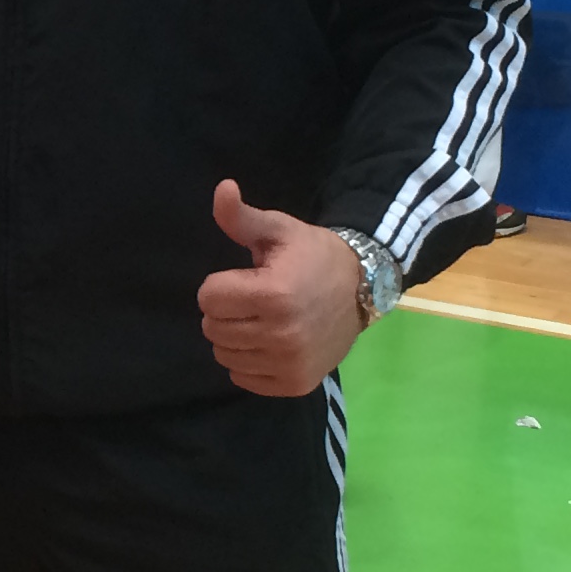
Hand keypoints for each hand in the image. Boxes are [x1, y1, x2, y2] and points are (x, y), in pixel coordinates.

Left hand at [197, 180, 367, 396]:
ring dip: (234, 338)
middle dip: (225, 311)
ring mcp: (290, 363)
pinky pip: (243, 379)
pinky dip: (249, 362)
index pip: (208, 298)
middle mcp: (281, 334)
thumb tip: (222, 188)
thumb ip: (242, 217)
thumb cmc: (313, 256)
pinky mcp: (295, 383)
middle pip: (212, 329)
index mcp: (274, 293)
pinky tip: (269, 343)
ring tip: (262, 320)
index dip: (220, 284)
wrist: (362, 288)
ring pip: (224, 356)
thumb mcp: (279, 230)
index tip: (246, 279)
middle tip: (254, 300)